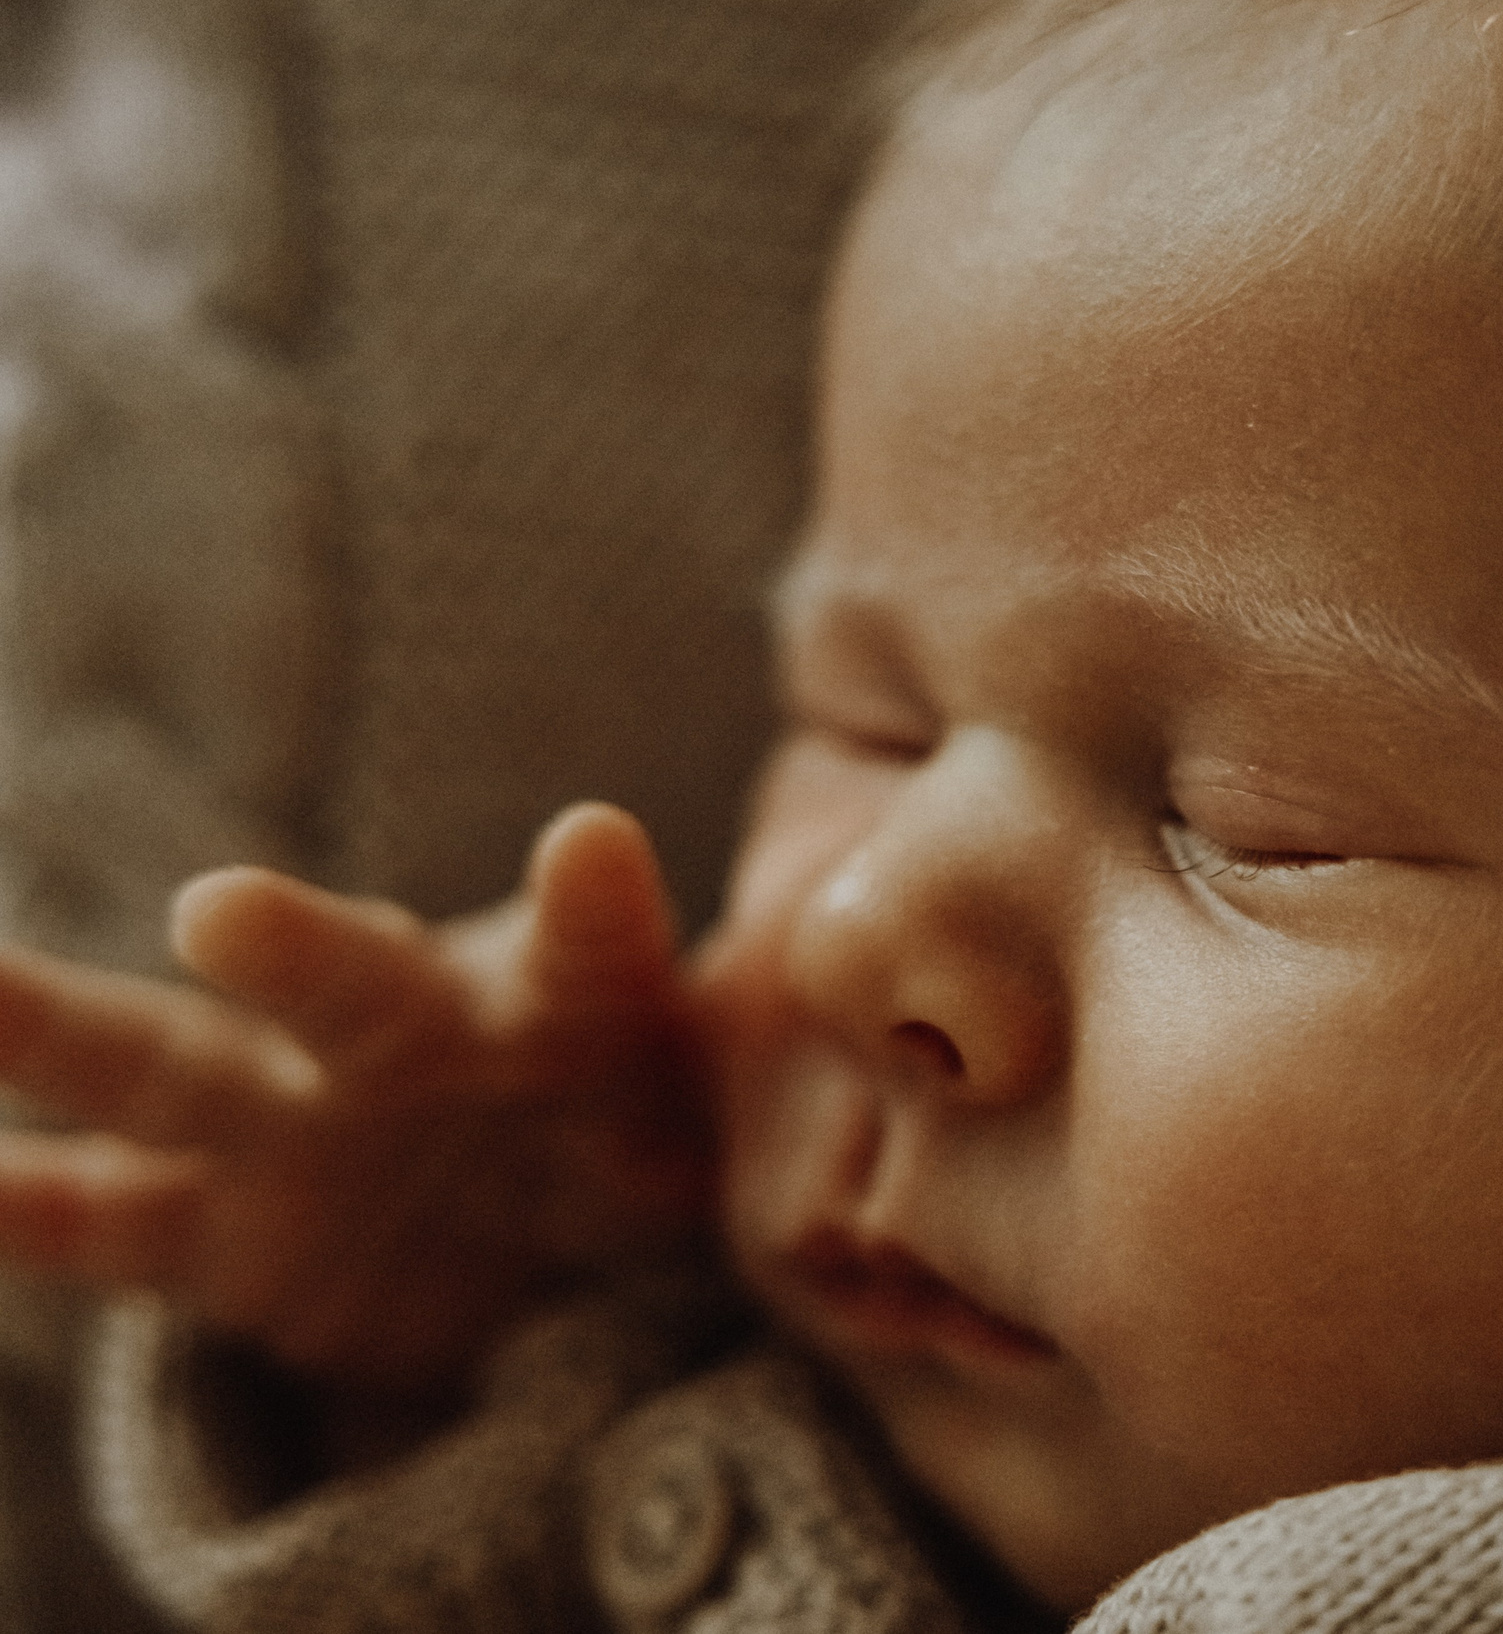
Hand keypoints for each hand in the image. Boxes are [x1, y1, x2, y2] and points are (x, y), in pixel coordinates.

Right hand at [0, 803, 710, 1391]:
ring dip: (60, 1033)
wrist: (535, 1232)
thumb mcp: (702, 1123)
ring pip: (170, 1071)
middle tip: (222, 910)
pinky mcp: (216, 1230)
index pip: (591, 949)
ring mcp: (291, 1122)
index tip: (593, 845)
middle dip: (297, 947)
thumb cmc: (636, 1138)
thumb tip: (844, 1042)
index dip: (595, 906)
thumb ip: (721, 1096)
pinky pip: (113, 1223)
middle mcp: (410, 1036)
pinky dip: (32, 1211)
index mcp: (561, 1002)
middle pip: (351, 984)